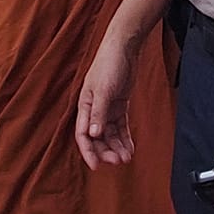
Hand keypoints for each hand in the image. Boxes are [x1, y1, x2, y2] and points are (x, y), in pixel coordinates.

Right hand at [74, 29, 138, 168]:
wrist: (124, 47)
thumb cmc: (109, 64)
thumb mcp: (104, 90)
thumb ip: (98, 113)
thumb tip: (92, 135)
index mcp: (85, 105)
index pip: (82, 134)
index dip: (88, 151)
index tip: (96, 166)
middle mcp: (94, 109)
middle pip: (97, 138)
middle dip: (106, 151)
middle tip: (119, 160)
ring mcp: (107, 108)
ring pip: (110, 134)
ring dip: (117, 147)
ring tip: (127, 157)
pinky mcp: (119, 105)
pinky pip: (120, 127)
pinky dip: (125, 138)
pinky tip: (130, 148)